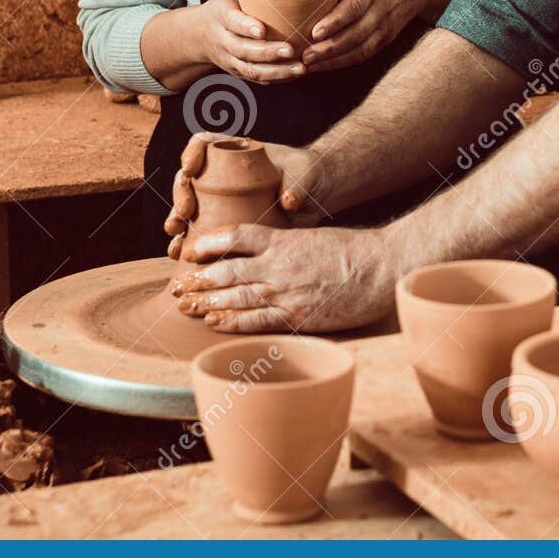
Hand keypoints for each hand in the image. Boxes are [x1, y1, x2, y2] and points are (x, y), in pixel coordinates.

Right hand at [162, 134, 332, 257]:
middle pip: (189, 176)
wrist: (314, 196)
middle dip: (180, 192)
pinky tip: (178, 253)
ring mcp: (220, 198)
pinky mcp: (224, 221)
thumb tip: (287, 202)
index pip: (204, 142)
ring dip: (176, 218)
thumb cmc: (307, 174)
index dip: (192, 153)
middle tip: (185, 211)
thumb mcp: (305, 174)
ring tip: (174, 233)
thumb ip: (298, 185)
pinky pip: (198, 229)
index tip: (191, 169)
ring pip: (187, 204)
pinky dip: (186, 240)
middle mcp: (221, 173)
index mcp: (236, 151)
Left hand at [169, 223, 398, 332]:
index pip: (236, 235)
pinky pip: (258, 320)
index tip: (189, 250)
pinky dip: (233, 321)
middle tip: (177, 285)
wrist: (381, 269)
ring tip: (185, 305)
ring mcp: (287, 292)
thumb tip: (258, 251)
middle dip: (198, 278)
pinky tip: (215, 322)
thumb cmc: (352, 251)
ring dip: (207, 301)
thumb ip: (284, 243)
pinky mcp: (298, 316)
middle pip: (227, 269)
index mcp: (284, 240)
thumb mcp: (313, 236)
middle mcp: (280, 265)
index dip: (208, 242)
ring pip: (237, 295)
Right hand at [199, 0, 305, 83]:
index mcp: (221, 15)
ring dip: (277, 71)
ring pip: (251, 69)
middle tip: (290, 50)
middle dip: (268, 52)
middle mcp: (222, 41)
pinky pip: (257, 78)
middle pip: (243, 50)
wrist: (199, 34)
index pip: (232, 21)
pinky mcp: (237, 72)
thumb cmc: (226, 9)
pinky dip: (278, 78)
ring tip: (300, 68)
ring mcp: (229, 60)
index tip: (262, 30)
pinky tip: (296, 74)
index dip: (246, 27)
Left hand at [301, 0, 432, 73]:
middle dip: (329, 48)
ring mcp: (386, 28)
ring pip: (360, 50)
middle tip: (305, 55)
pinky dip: (343, 63)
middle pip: (356, 34)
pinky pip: (364, 55)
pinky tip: (324, 66)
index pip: (355, 6)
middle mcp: (382, 9)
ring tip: (310, 64)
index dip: (335, 21)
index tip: (315, 32)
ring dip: (334, 61)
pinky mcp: (386, 39)